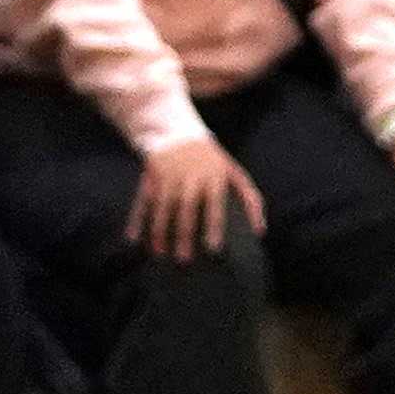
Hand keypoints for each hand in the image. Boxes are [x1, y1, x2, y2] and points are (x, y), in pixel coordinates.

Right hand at [125, 136, 266, 261]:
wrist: (178, 134)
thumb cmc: (212, 163)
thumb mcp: (234, 173)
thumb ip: (250, 200)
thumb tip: (260, 231)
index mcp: (214, 175)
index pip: (215, 203)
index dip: (214, 226)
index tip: (213, 249)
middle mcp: (190, 176)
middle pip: (186, 208)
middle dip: (184, 234)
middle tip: (184, 260)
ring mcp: (168, 176)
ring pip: (162, 207)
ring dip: (160, 232)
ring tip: (161, 253)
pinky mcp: (149, 178)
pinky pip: (141, 201)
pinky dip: (136, 220)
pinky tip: (133, 239)